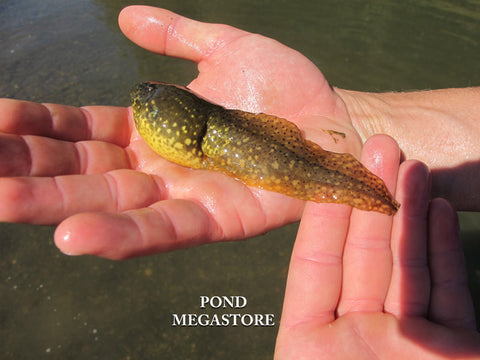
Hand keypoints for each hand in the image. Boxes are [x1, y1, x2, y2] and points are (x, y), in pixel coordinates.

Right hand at [0, 6, 362, 258]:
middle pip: (83, 170)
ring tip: (3, 200)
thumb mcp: (225, 47)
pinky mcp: (218, 220)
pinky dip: (122, 234)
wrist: (333, 121)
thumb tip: (124, 16)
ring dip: (57, 205)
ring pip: (112, 205)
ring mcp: (186, 196)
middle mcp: (160, 166)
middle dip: (27, 169)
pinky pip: (165, 229)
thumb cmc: (284, 85)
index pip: (79, 128)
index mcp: (154, 128)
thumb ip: (176, 36)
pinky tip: (76, 235)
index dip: (34, 124)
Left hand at [275, 135, 479, 358]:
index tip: (334, 166)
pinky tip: (438, 208)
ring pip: (408, 265)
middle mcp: (359, 335)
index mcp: (312, 343)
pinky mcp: (454, 344)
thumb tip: (259, 280)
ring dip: (411, 213)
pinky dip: (444, 249)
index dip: (326, 213)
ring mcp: (409, 338)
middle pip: (365, 255)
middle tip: (381, 147)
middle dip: (374, 199)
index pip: (315, 263)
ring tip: (412, 166)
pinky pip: (447, 289)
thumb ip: (301, 337)